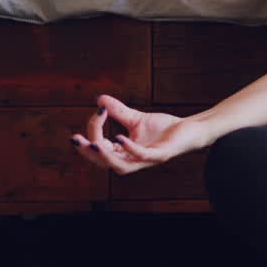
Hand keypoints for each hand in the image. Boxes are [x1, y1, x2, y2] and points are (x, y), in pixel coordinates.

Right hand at [70, 94, 207, 174]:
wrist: (191, 129)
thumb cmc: (164, 128)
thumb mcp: (136, 119)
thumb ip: (118, 112)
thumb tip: (99, 99)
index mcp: (124, 153)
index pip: (100, 147)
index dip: (94, 130)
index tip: (98, 111)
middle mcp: (132, 160)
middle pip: (104, 162)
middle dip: (87, 152)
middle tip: (75, 139)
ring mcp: (146, 160)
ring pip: (120, 167)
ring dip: (104, 157)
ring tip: (92, 145)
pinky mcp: (161, 155)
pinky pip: (142, 156)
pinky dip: (130, 148)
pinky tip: (120, 137)